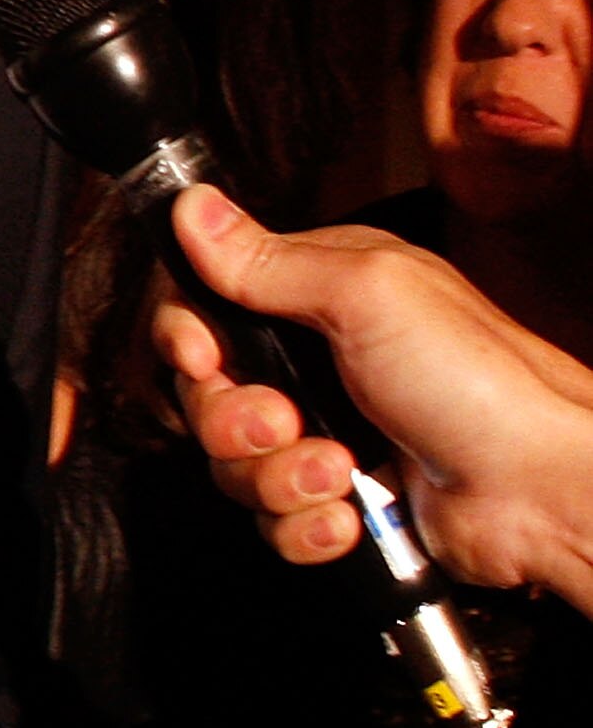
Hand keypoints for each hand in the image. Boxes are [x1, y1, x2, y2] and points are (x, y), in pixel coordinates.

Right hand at [155, 185, 592, 616]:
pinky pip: (273, 521)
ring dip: (278, 478)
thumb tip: (191, 203)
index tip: (202, 355)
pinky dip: (306, 525)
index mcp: (318, 292)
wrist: (540, 490)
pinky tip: (352, 515)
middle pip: (205, 393)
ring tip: (341, 473)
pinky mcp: (337, 498)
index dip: (186, 337)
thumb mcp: (368, 296)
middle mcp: (314, 359)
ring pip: (234, 465)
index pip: (204, 304)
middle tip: (286, 422)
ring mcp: (325, 431)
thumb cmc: (479, 382)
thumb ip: (266, 259)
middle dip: (234, 419)